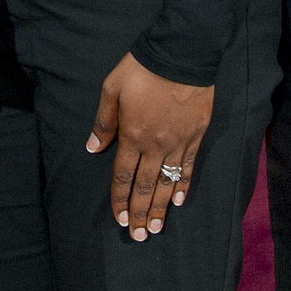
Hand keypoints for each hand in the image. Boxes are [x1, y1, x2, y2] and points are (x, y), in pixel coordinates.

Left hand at [86, 54, 213, 240]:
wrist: (181, 54)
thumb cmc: (141, 69)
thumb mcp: (111, 88)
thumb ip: (104, 121)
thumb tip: (93, 148)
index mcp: (131, 135)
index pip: (122, 176)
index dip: (119, 201)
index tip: (119, 220)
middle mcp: (155, 145)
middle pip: (145, 187)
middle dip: (140, 214)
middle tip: (139, 237)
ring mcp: (178, 143)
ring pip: (167, 183)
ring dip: (160, 208)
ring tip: (156, 228)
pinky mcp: (196, 137)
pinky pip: (187, 167)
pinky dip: (182, 185)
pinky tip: (178, 201)